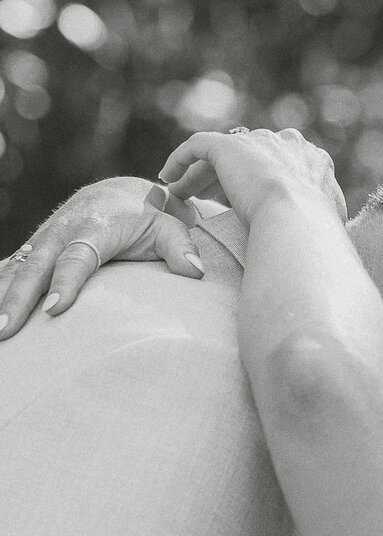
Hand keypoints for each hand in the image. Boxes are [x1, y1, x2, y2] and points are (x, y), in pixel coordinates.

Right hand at [0, 177, 203, 338]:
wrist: (123, 191)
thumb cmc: (152, 215)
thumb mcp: (172, 226)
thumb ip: (181, 247)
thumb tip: (196, 271)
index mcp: (96, 224)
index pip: (78, 257)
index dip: (66, 282)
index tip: (53, 309)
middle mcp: (65, 228)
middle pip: (39, 265)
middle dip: (19, 297)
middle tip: (6, 328)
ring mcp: (48, 237)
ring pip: (21, 266)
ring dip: (4, 295)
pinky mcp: (40, 246)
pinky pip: (16, 265)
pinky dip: (2, 283)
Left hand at [159, 128, 347, 228]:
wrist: (299, 220)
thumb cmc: (318, 237)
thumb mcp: (331, 229)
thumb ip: (325, 224)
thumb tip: (329, 241)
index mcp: (313, 161)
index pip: (280, 165)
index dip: (261, 182)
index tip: (248, 203)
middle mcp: (286, 144)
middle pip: (250, 155)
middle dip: (230, 175)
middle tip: (210, 199)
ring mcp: (257, 142)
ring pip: (222, 154)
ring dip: (201, 174)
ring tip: (182, 195)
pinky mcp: (229, 147)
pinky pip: (197, 146)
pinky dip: (181, 160)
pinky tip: (168, 179)